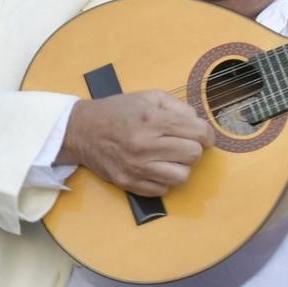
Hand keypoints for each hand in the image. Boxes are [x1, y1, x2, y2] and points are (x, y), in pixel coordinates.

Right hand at [58, 90, 214, 196]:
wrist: (81, 130)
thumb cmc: (117, 111)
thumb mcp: (148, 97)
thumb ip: (178, 107)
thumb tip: (199, 124)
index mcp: (152, 120)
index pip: (198, 133)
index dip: (206, 134)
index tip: (203, 136)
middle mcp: (145, 145)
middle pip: (193, 155)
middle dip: (192, 148)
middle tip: (181, 144)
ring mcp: (136, 167)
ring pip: (182, 176)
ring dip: (180, 167)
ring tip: (169, 158)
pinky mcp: (129, 183)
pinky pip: (163, 190)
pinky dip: (163, 180)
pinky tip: (155, 168)